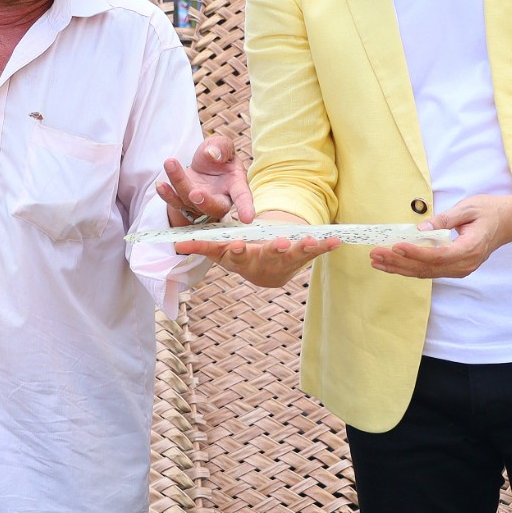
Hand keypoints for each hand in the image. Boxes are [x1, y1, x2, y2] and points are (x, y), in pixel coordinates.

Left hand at [158, 135, 253, 227]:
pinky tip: (160, 184)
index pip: (242, 197)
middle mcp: (220, 199)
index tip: (247, 218)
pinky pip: (175, 202)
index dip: (246, 207)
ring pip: (190, 201)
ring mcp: (200, 204)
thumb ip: (222, 147)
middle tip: (195, 193)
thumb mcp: (222, 144)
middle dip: (205, 202)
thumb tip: (213, 155)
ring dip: (179, 183)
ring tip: (170, 163)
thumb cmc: (218, 155)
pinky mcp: (185, 202)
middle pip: (214, 207)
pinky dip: (166, 194)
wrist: (204, 163)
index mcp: (235, 185)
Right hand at [173, 213, 341, 287]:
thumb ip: (200, 246)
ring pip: (292, 256)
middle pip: (266, 257)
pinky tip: (336, 240)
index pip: (234, 255)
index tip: (236, 246)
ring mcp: (283, 261)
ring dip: (302, 248)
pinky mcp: (301, 257)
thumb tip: (174, 244)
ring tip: (311, 240)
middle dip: (272, 250)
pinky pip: (313, 252)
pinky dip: (325, 246)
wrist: (267, 272)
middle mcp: (261, 262)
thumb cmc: (240, 253)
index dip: (236, 251)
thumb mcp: (220, 250)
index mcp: (240, 258)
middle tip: (278, 244)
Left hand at [371, 193, 511, 278]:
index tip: (396, 245)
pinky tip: (392, 263)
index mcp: (469, 250)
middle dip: (398, 262)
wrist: (509, 222)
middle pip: (426, 268)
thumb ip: (444, 220)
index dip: (414, 253)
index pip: (436, 256)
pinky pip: (429, 271)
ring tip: (377, 261)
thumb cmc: (490, 211)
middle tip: (376, 254)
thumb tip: (421, 228)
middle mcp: (464, 265)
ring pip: (425, 273)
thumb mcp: (468, 208)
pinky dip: (409, 267)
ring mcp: (460, 269)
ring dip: (399, 267)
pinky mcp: (454, 268)